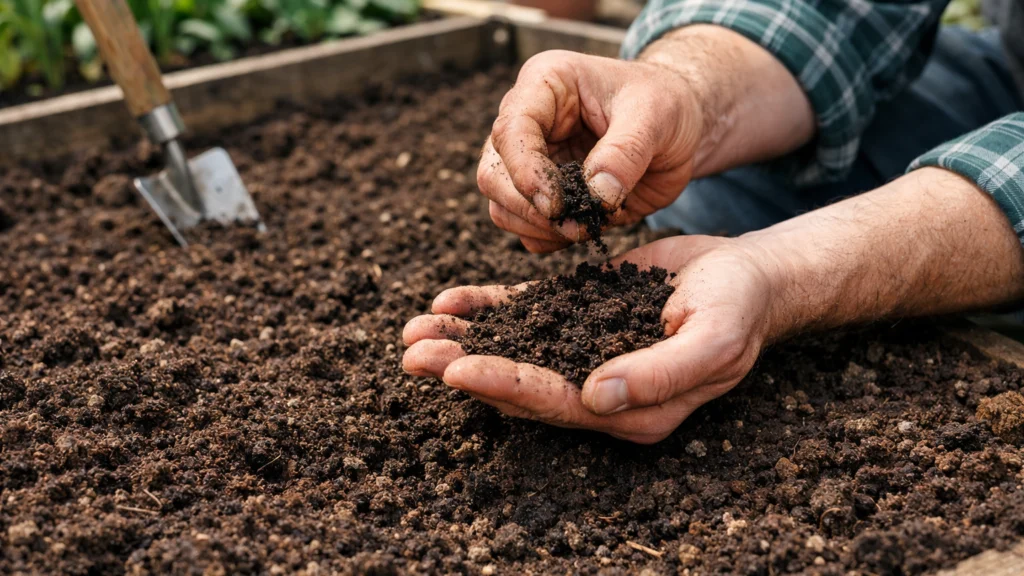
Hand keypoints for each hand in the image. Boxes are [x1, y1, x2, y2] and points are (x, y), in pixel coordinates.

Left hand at [402, 235, 785, 443]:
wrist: (749, 276)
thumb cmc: (740, 309)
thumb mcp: (713, 341)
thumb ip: (660, 374)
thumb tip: (597, 397)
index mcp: (631, 411)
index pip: (557, 403)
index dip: (506, 386)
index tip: (457, 370)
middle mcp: (600, 389)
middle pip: (521, 383)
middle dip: (465, 367)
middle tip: (412, 352)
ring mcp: (585, 352)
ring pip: (515, 352)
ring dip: (464, 343)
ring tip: (414, 330)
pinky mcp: (580, 316)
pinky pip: (527, 316)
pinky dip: (488, 310)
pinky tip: (451, 302)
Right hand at [478, 50, 705, 252]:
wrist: (678, 125)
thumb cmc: (665, 104)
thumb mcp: (656, 116)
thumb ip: (626, 152)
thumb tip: (597, 194)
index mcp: (544, 85)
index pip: (511, 130)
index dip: (525, 171)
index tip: (555, 205)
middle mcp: (526, 123)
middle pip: (493, 174)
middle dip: (529, 208)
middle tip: (575, 226)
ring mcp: (530, 161)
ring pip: (501, 205)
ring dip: (538, 228)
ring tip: (586, 228)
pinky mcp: (543, 194)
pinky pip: (525, 228)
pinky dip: (549, 239)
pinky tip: (584, 230)